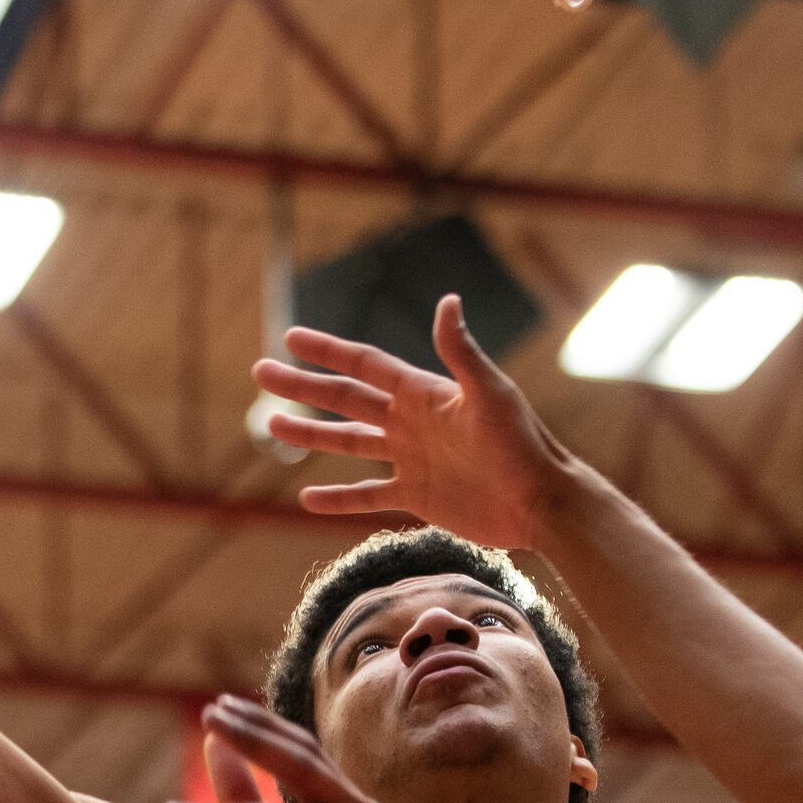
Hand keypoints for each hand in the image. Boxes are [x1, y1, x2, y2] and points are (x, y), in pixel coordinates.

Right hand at [254, 293, 584, 550]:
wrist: (541, 502)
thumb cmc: (523, 444)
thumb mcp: (491, 394)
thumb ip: (462, 352)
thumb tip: (448, 301)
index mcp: (423, 393)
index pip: (364, 365)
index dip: (328, 351)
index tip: (290, 337)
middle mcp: (411, 422)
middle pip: (345, 399)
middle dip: (303, 386)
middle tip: (261, 372)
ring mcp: (411, 458)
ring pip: (348, 443)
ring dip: (310, 435)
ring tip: (272, 426)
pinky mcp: (417, 496)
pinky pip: (368, 495)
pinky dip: (338, 498)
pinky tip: (308, 499)